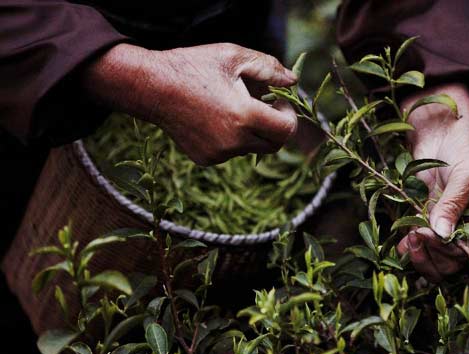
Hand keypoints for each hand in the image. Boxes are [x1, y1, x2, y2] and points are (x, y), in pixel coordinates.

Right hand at [82, 43, 297, 164]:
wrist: (152, 87)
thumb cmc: (194, 67)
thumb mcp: (234, 57)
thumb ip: (269, 69)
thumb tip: (293, 81)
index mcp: (244, 116)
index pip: (286, 130)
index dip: (289, 115)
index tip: (279, 102)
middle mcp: (233, 142)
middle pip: (274, 145)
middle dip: (276, 127)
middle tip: (266, 106)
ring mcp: (218, 154)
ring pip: (252, 148)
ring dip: (253, 131)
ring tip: (235, 106)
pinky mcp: (206, 159)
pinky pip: (231, 153)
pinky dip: (233, 138)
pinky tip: (216, 118)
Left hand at [397, 83, 468, 281]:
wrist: (441, 130)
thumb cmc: (464, 147)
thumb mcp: (466, 175)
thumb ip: (454, 204)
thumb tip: (442, 234)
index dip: (448, 250)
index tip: (427, 234)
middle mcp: (467, 228)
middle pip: (451, 262)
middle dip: (432, 257)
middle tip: (415, 239)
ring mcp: (444, 225)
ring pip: (434, 258)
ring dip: (420, 256)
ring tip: (407, 243)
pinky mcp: (425, 218)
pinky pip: (419, 243)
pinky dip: (409, 249)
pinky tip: (401, 246)